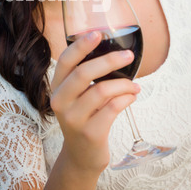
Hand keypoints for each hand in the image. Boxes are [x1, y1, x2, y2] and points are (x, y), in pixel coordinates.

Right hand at [50, 31, 140, 173]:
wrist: (82, 155)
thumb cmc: (84, 117)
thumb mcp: (77, 96)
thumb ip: (86, 77)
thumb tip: (114, 51)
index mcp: (57, 87)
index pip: (65, 61)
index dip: (81, 45)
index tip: (98, 33)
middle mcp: (60, 102)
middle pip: (83, 73)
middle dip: (110, 60)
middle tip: (129, 55)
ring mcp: (73, 119)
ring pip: (102, 90)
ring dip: (124, 84)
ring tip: (134, 85)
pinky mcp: (90, 133)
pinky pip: (113, 108)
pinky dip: (126, 98)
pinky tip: (132, 96)